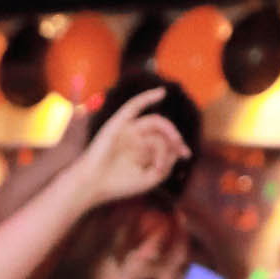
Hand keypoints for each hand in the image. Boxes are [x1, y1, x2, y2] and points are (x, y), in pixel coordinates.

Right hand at [70, 84, 189, 210]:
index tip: (187, 155)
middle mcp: (136, 138)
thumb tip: (177, 149)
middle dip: (175, 140)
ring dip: (168, 131)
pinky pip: (134, 106)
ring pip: (154, 124)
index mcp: (141, 151)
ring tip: (174, 142)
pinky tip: (162, 93)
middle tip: (183, 150)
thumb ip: (166, 165)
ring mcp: (127, 129)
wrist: (93, 185)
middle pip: (161, 133)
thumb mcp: (149, 179)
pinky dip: (147, 97)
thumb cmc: (118, 185)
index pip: (164, 142)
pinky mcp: (118, 123)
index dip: (178, 146)